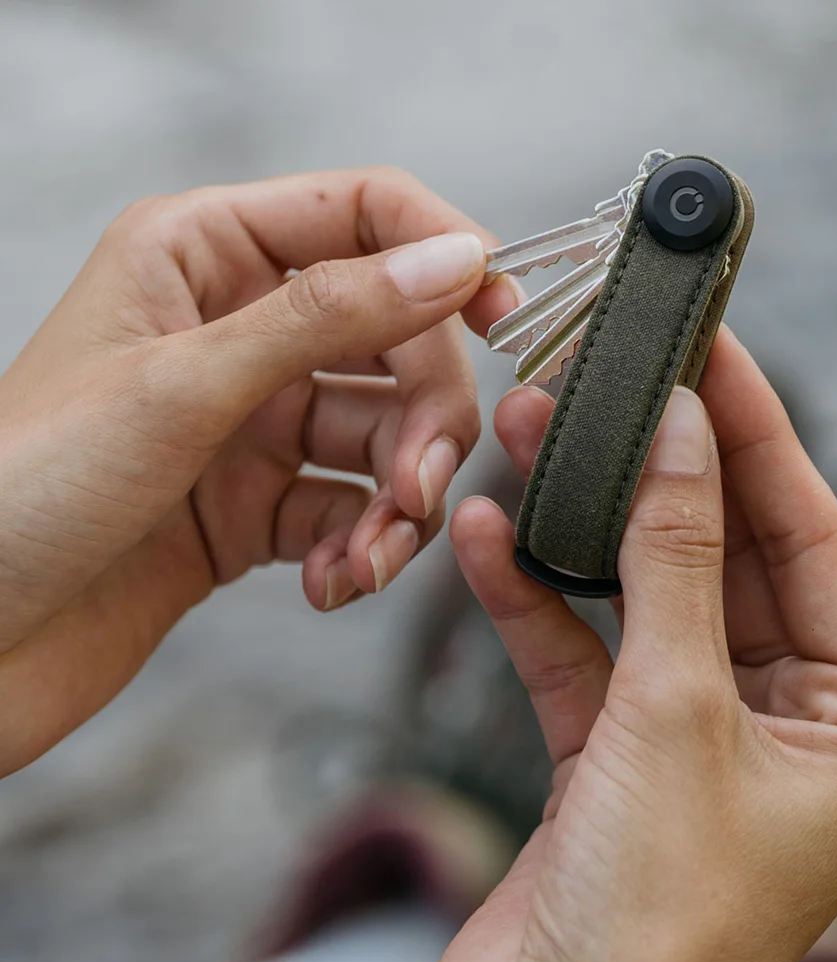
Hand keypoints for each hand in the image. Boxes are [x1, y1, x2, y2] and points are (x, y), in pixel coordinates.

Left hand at [0, 167, 517, 774]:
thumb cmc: (23, 495)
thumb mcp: (183, 387)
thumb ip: (326, 317)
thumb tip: (450, 261)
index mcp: (201, 257)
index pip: (362, 215)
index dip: (443, 253)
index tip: (502, 314)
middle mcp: (236, 332)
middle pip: (395, 341)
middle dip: (424, 419)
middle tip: (418, 486)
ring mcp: (252, 423)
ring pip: (383, 438)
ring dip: (397, 503)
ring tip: (370, 557)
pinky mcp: (258, 505)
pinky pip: (350, 511)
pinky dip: (359, 550)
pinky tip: (334, 584)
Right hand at [430, 326, 836, 961]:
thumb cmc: (649, 926)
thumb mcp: (673, 714)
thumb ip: (678, 563)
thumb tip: (680, 435)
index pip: (811, 537)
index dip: (755, 434)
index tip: (712, 350)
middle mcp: (791, 722)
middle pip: (723, 554)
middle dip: (658, 467)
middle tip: (615, 374)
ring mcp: (700, 734)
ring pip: (643, 594)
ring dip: (582, 521)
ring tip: (530, 430)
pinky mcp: (618, 752)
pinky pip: (580, 651)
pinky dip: (533, 597)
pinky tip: (487, 535)